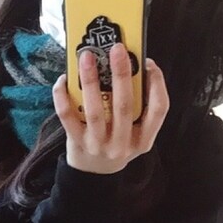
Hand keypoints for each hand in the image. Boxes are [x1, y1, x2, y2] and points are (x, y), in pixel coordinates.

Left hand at [52, 44, 168, 174]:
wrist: (94, 173)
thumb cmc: (117, 142)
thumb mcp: (135, 132)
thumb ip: (139, 107)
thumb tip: (131, 65)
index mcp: (144, 139)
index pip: (159, 110)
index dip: (157, 84)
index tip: (149, 62)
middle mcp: (123, 144)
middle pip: (125, 106)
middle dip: (122, 74)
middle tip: (117, 48)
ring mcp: (99, 145)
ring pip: (96, 110)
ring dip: (91, 80)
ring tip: (87, 57)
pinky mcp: (78, 143)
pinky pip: (68, 116)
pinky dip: (63, 96)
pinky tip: (64, 79)